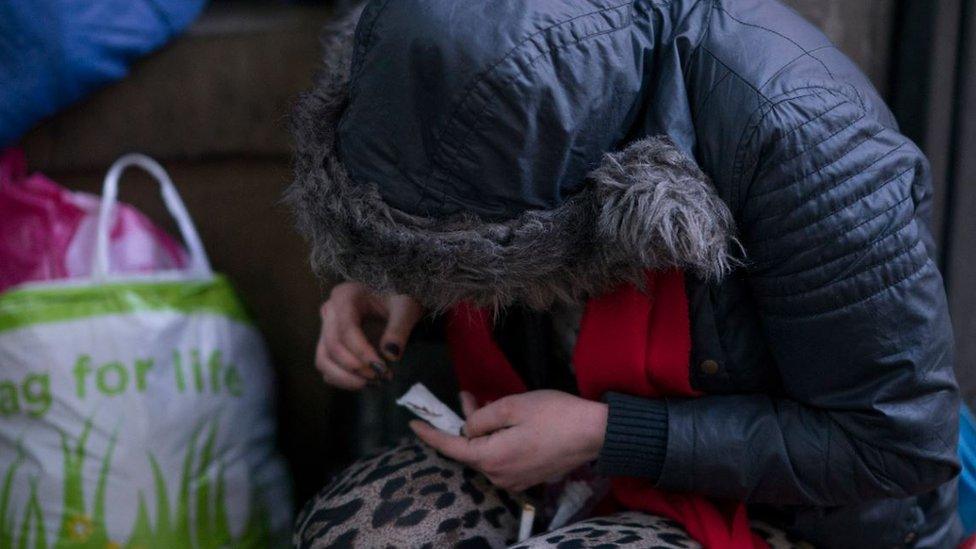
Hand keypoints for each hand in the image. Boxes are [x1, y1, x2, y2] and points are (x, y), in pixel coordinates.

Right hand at [315, 282, 423, 389]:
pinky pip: (327, 366)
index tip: (381, 368)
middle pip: (332, 346)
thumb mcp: (405, 308)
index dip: (361, 352)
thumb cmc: (399, 298)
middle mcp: (330, 311)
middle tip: (380, 376)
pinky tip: (364, 381)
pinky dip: (342, 378)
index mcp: (346, 296)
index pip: (346, 329)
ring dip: (345, 377)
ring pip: (323, 359)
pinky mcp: (327, 343)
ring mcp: (325, 328)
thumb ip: (399, 329)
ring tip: (372, 382)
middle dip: (355, 367)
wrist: (394, 299)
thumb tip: (391, 355)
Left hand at [410, 390, 607, 491]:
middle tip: (467, 396)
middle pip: (470, 449)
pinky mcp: (528, 476)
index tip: (412, 424)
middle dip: (464, 423)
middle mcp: (500, 475)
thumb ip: (481, 418)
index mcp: (492, 458)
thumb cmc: (554, 414)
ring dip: (482, 430)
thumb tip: (468, 429)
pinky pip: (501, 458)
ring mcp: (515, 479)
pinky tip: (503, 421)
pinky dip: (496, 439)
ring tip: (485, 403)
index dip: (430, 435)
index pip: (451, 447)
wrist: (595, 433)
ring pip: (486, 453)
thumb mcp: (512, 406)